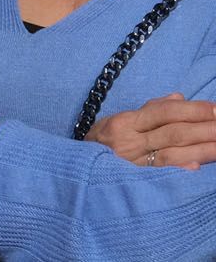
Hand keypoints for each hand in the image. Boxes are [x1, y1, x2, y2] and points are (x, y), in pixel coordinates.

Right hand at [87, 92, 215, 168]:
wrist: (76, 171)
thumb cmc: (101, 143)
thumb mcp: (118, 120)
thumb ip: (149, 109)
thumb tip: (179, 98)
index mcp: (125, 122)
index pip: (163, 112)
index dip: (191, 110)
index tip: (215, 108)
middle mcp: (129, 141)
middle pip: (173, 133)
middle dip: (204, 128)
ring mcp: (133, 163)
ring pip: (173, 153)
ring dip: (202, 149)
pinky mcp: (136, 182)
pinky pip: (161, 175)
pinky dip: (178, 170)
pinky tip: (197, 167)